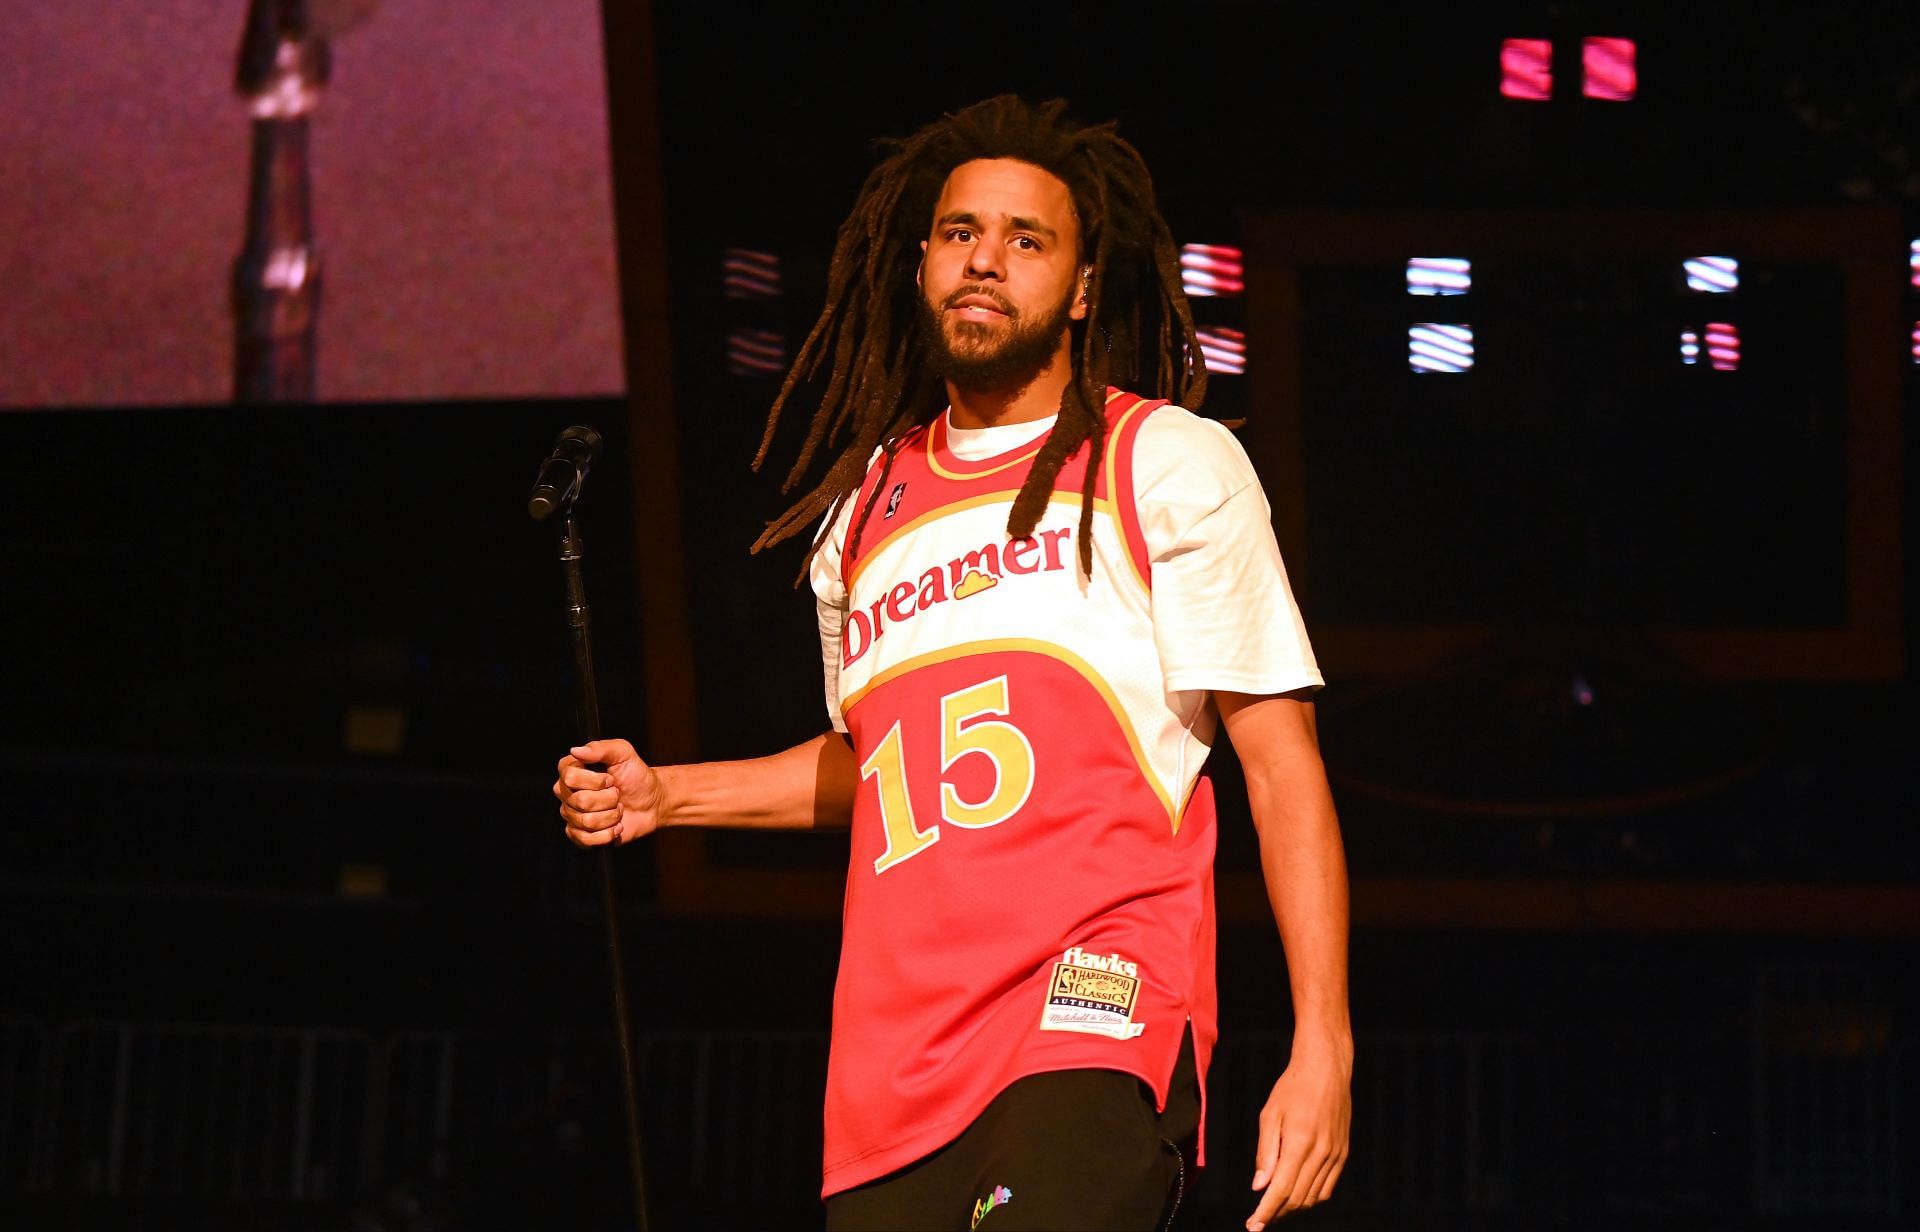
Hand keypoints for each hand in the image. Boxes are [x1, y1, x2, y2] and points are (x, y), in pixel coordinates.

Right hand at [554, 738, 663, 846]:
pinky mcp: (581, 835)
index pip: (570, 777)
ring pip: (587, 821)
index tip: (610, 778)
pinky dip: (608, 834)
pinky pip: (586, 840)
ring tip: (618, 808)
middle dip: (609, 798)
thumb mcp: (623, 753)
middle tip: (617, 794)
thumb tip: (576, 750)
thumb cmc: (636, 776)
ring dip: (612, 815)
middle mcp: (567, 793)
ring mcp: (572, 815)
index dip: (596, 780)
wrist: (652, 801)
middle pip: (581, 801)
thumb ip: (601, 748)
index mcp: (572, 770)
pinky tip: (616, 825)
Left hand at [1246, 1045, 1350, 1228]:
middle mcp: (1321, 1154)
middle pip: (1298, 1199)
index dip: (1266, 1213)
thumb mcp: (1270, 1115)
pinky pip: (1328, 1187)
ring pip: (1314, 1197)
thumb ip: (1266, 1153)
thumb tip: (1260, 1187)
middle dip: (1276, 1214)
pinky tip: (1296, 1195)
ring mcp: (1336, 1155)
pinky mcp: (1343, 1153)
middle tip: (1258, 1220)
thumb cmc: (1292, 1088)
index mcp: (1300, 1144)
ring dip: (1293, 1208)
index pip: (1281, 1191)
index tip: (1253, 1227)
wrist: (1327, 1069)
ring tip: (1274, 1210)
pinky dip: (1311, 1197)